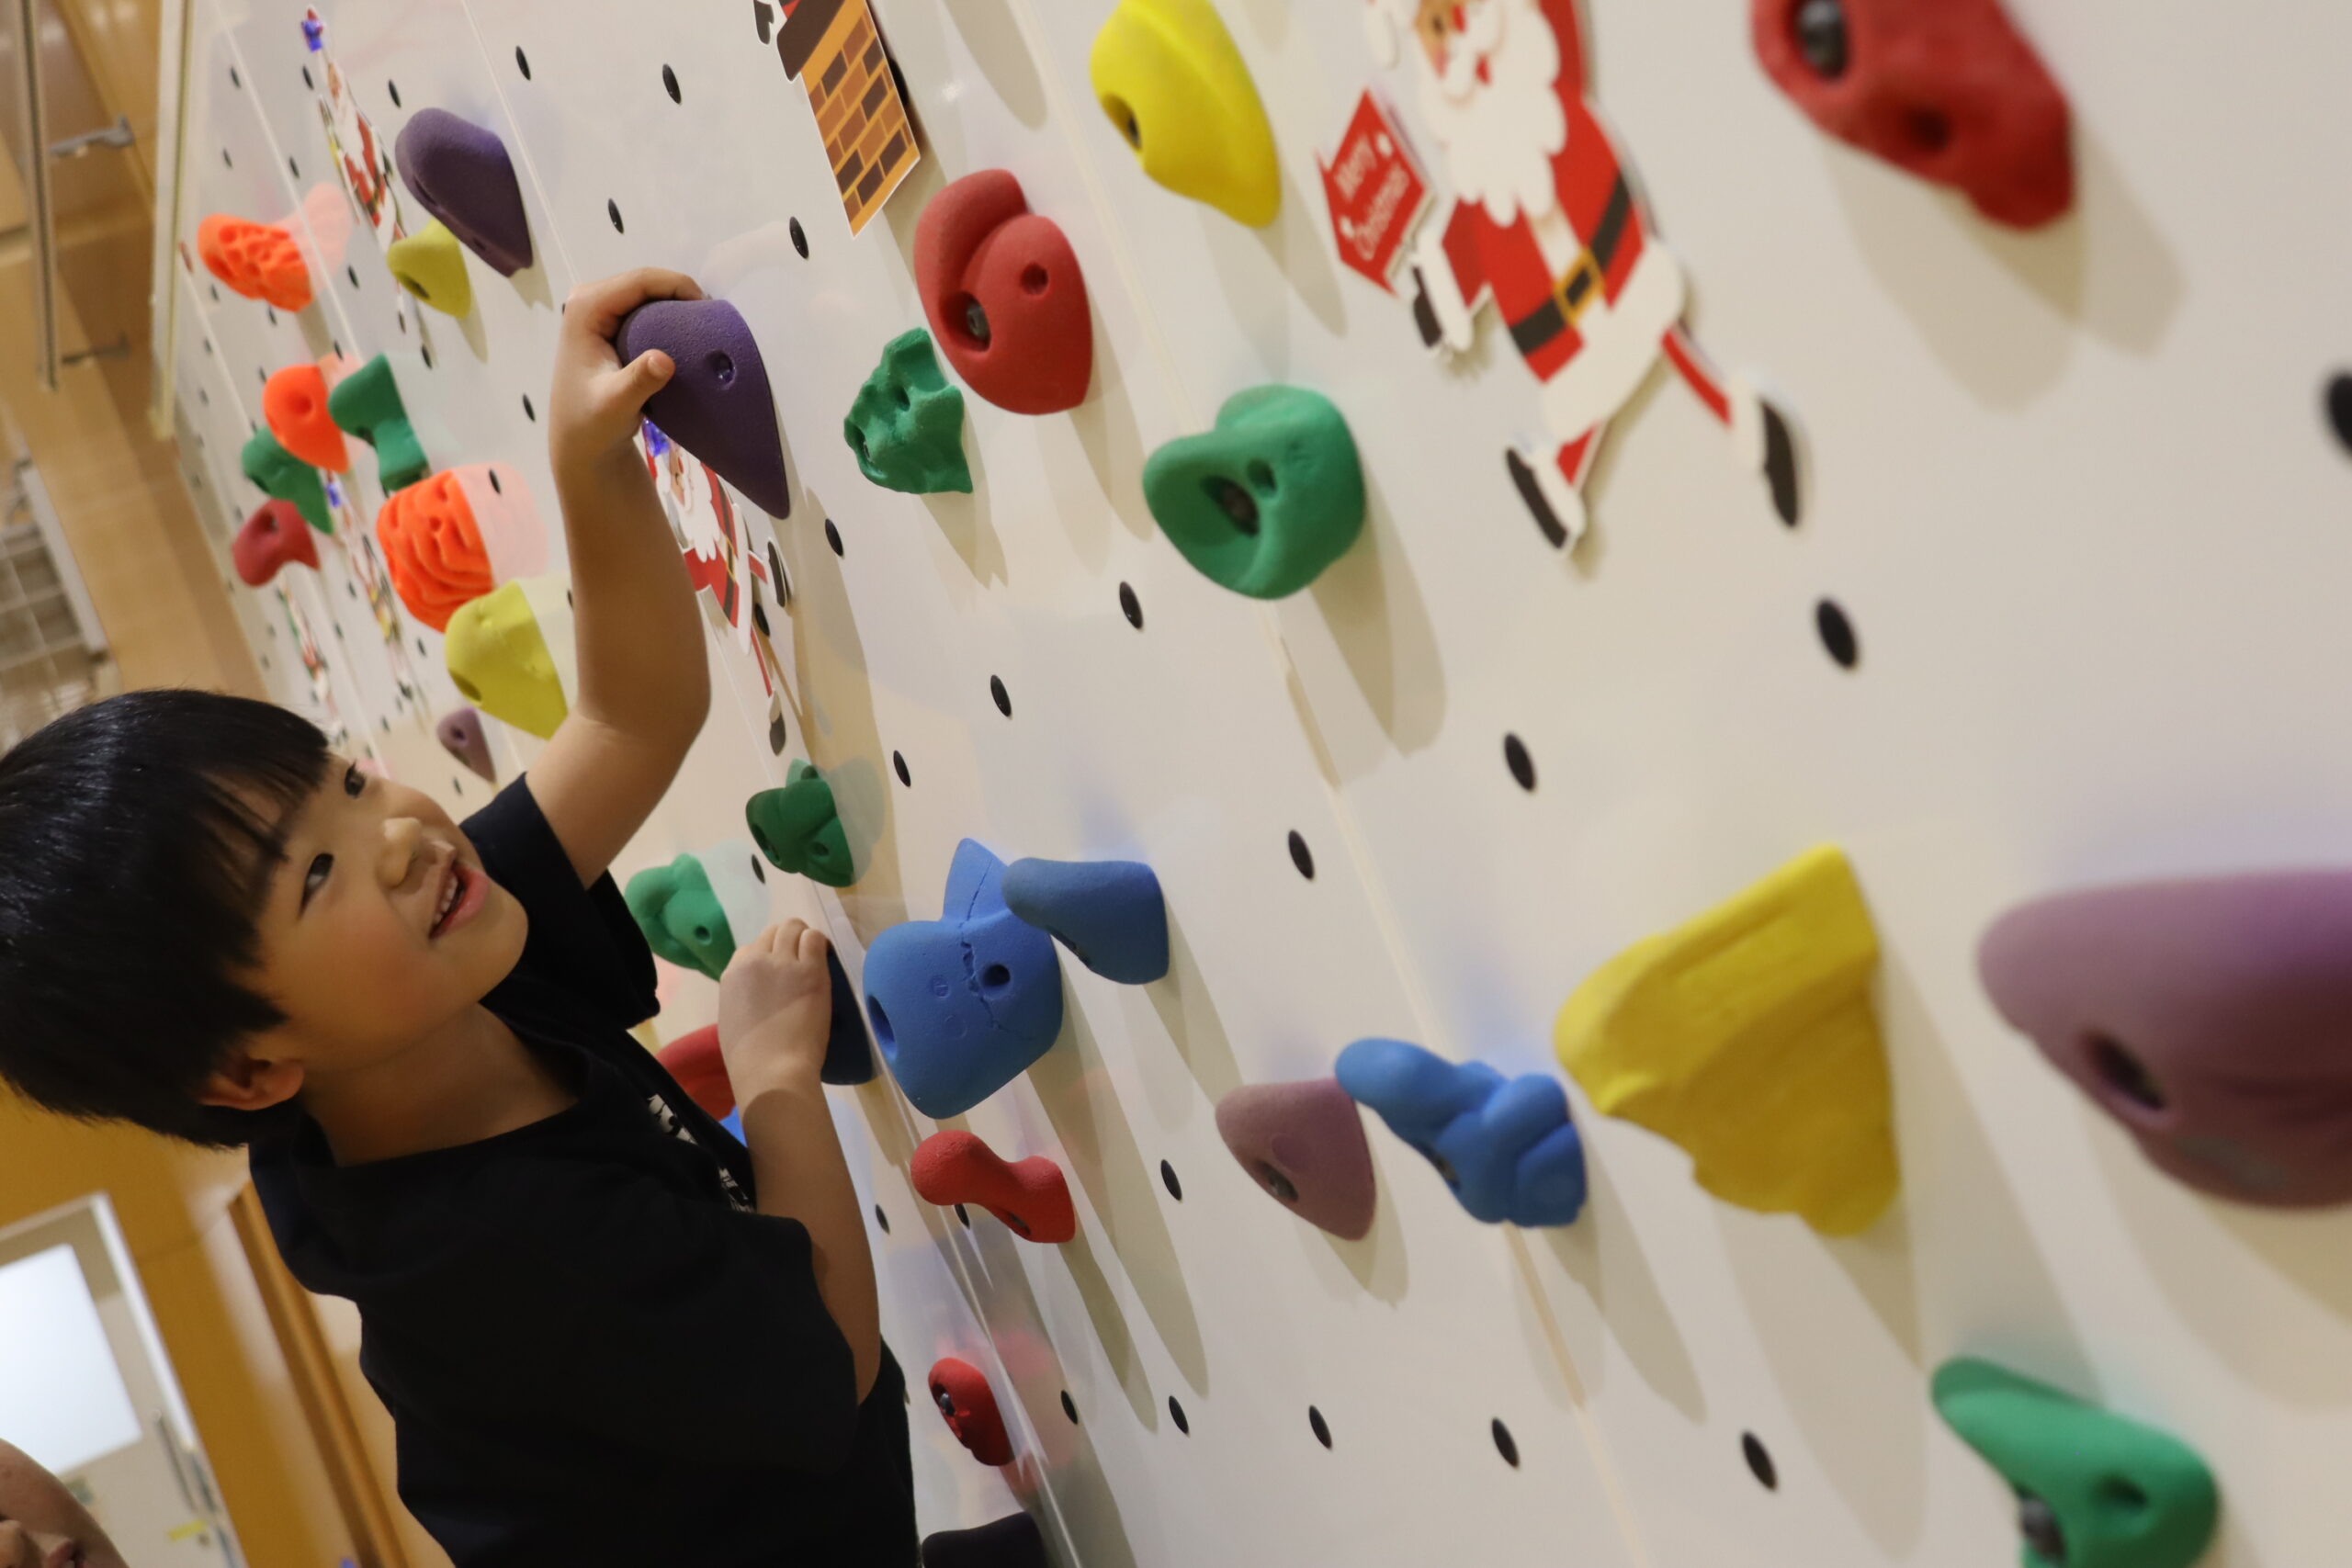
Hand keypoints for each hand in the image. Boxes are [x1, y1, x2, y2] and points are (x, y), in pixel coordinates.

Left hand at [546, 267, 705, 473]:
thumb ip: (639, 381)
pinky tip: (685, 335)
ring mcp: (597, 313)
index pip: (638, 281)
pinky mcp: (607, 326)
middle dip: (679, 293)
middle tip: (710, 320)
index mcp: (585, 310)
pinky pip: (643, 309)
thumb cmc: (592, 424)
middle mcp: (587, 302)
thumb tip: (665, 360)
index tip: (708, 309)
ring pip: (645, 293)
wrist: (580, 443)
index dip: (676, 286)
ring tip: (703, 326)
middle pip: (643, 281)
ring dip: (675, 304)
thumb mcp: (616, 405)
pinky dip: (667, 317)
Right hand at [717, 920, 835, 1096]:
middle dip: (788, 941)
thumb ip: (743, 995)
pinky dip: (822, 944)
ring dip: (805, 939)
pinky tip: (826, 958)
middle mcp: (755, 960)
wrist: (771, 1069)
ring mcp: (783, 962)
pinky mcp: (810, 969)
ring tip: (815, 957)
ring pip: (794, 927)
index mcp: (733, 974)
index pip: (751, 948)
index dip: (768, 957)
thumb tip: (759, 992)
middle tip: (801, 960)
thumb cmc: (749, 1058)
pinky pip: (815, 938)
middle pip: (773, 931)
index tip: (779, 972)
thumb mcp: (733, 1018)